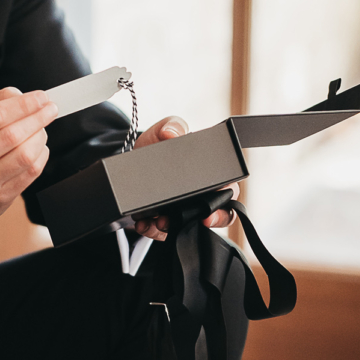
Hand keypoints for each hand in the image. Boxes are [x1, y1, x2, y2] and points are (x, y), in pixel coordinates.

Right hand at [0, 87, 56, 236]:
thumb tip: (23, 97)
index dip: (23, 104)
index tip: (41, 97)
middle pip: (11, 135)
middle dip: (37, 118)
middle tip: (49, 109)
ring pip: (24, 155)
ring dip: (40, 136)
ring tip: (41, 129)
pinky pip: (30, 173)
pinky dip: (41, 155)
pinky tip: (38, 148)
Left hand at [130, 115, 239, 239]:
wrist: (131, 161)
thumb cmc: (157, 146)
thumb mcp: (164, 131)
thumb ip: (172, 126)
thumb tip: (172, 133)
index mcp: (211, 173)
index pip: (229, 189)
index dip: (227, 200)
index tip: (215, 207)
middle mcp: (202, 195)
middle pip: (218, 214)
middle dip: (209, 220)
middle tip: (199, 220)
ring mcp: (184, 211)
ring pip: (189, 228)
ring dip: (175, 228)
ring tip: (160, 222)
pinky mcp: (165, 222)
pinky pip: (163, 233)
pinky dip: (153, 230)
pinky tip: (144, 224)